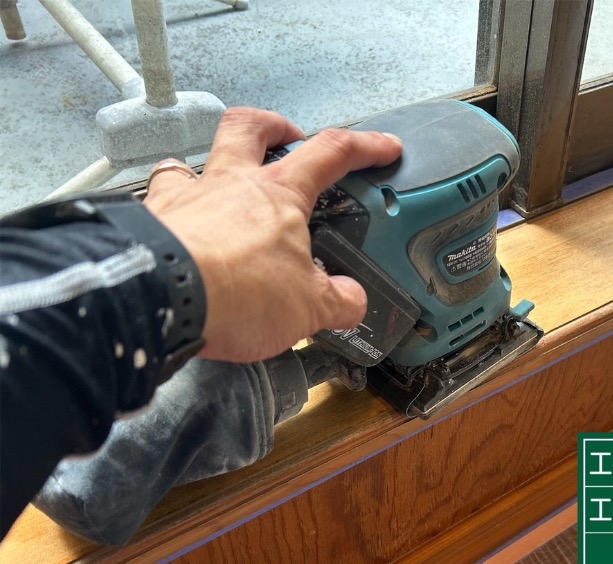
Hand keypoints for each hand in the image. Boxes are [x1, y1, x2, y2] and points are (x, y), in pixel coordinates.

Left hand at [143, 107, 402, 362]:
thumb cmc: (234, 290)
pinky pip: (158, 197)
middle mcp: (229, 184)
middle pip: (253, 128)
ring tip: (221, 180)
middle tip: (287, 137)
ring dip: (212, 161)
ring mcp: (186, 198)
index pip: (332, 153)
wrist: (161, 298)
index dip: (363, 147)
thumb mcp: (308, 307)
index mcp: (278, 195)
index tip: (382, 147)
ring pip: (197, 156)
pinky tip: (175, 223)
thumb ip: (336, 302)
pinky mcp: (150, 221)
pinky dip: (170, 204)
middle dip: (275, 126)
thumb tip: (352, 302)